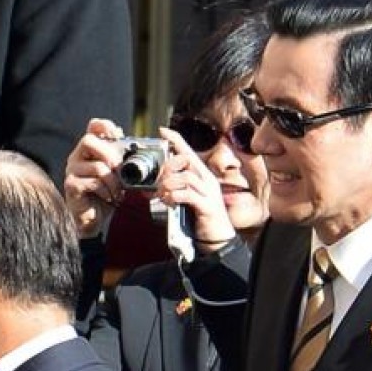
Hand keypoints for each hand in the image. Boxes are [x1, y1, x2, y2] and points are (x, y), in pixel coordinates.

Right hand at [63, 118, 126, 238]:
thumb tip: (134, 144)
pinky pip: (93, 182)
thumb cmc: (105, 195)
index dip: (105, 125)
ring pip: (96, 166)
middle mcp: (76, 157)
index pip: (92, 126)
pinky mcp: (71, 185)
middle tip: (120, 169)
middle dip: (109, 154)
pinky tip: (108, 197)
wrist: (94, 219)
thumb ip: (121, 158)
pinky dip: (105, 190)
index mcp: (88, 150)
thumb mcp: (117, 174)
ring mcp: (71, 170)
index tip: (117, 135)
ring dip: (113, 180)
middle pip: (88, 140)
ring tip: (117, 190)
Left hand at [155, 126, 236, 252]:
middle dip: (168, 166)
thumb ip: (173, 190)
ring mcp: (208, 192)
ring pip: (186, 177)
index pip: (189, 152)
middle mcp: (207, 180)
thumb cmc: (199, 219)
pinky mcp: (206, 206)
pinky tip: (169, 201)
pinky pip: (188, 194)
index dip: (176, 140)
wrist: (216, 239)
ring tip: (162, 195)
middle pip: (187, 160)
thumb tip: (154, 187)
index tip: (162, 130)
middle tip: (158, 180)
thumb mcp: (184, 200)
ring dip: (168, 184)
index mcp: (201, 176)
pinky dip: (174, 196)